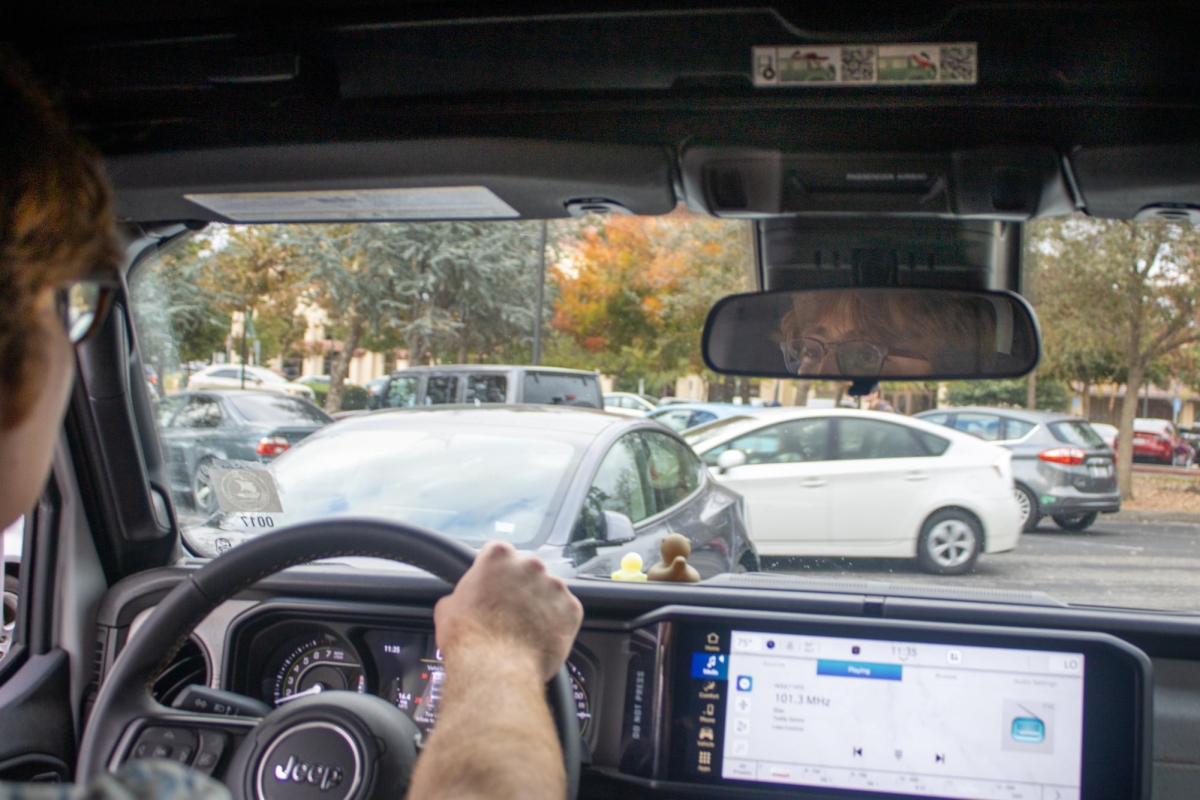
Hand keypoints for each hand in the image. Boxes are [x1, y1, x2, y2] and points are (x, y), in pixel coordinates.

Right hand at [434, 541, 582, 682]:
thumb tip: (459, 601)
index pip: (500, 555)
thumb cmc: (468, 640)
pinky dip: (557, 623)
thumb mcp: (447, 609)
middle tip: (509, 613)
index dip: (495, 574)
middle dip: (520, 589)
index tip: (493, 588)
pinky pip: (566, 612)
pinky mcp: (572, 609)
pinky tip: (541, 638)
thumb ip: (461, 595)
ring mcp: (554, 586)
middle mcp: (530, 565)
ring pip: (549, 592)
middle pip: (528, 572)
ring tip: (525, 630)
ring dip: (540, 605)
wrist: (494, 670)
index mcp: (499, 556)